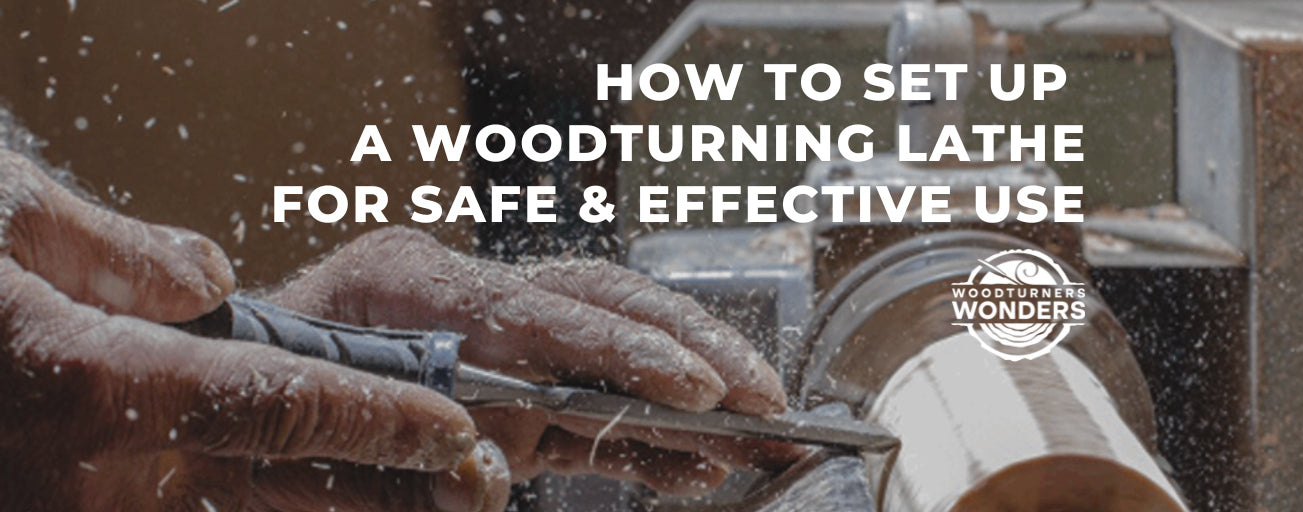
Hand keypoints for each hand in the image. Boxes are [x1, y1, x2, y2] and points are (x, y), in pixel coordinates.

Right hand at [0, 150, 507, 511]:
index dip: (376, 420)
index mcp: (83, 387)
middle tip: (479, 490)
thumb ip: (112, 253)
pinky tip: (317, 503)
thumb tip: (206, 283)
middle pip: (272, 499)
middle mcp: (83, 480)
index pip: (270, 407)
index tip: (456, 430)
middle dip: (385, 499)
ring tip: (432, 509)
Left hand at [271, 226, 805, 494]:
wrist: (220, 420)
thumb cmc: (248, 430)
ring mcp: (489, 334)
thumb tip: (491, 475)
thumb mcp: (302, 458)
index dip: (622, 350)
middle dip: (691, 350)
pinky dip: (647, 430)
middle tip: (766, 402)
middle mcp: (460, 294)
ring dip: (693, 383)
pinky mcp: (506, 381)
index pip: (537, 306)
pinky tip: (698, 459)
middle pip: (598, 300)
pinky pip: (590, 399)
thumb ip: (398, 474)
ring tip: (766, 426)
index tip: (693, 387)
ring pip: (611, 338)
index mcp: (403, 286)